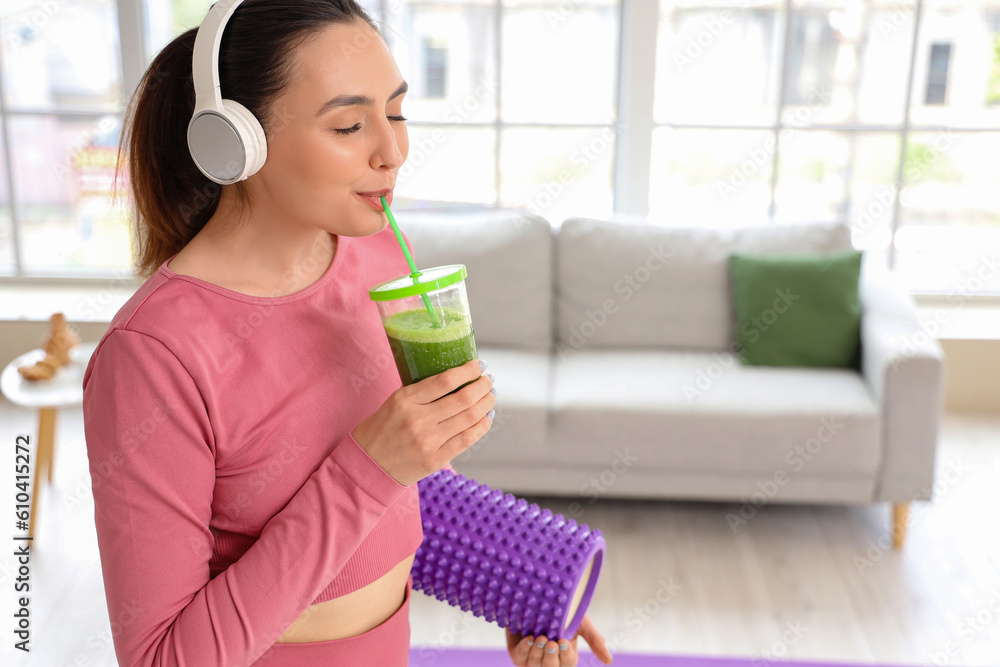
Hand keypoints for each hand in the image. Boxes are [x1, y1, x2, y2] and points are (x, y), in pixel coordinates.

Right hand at [351, 359, 494, 485]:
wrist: (367, 466)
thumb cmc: (381, 430)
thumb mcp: (394, 402)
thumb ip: (422, 393)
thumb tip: (457, 381)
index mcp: (405, 400)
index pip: (445, 380)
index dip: (468, 371)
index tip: (478, 365)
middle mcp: (418, 419)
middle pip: (463, 398)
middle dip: (482, 386)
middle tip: (488, 380)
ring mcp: (428, 441)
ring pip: (470, 417)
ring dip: (486, 404)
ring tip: (490, 396)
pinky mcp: (436, 459)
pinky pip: (467, 439)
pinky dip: (482, 426)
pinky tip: (486, 417)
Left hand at [506, 615, 611, 665]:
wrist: (539, 594)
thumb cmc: (563, 609)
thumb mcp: (580, 621)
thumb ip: (594, 640)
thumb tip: (609, 661)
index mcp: (566, 654)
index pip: (568, 662)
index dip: (565, 655)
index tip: (563, 640)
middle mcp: (549, 659)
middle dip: (551, 657)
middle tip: (551, 642)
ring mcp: (532, 657)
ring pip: (534, 665)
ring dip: (538, 653)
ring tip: (540, 637)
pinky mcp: (517, 652)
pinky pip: (519, 658)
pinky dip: (525, 649)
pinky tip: (529, 638)